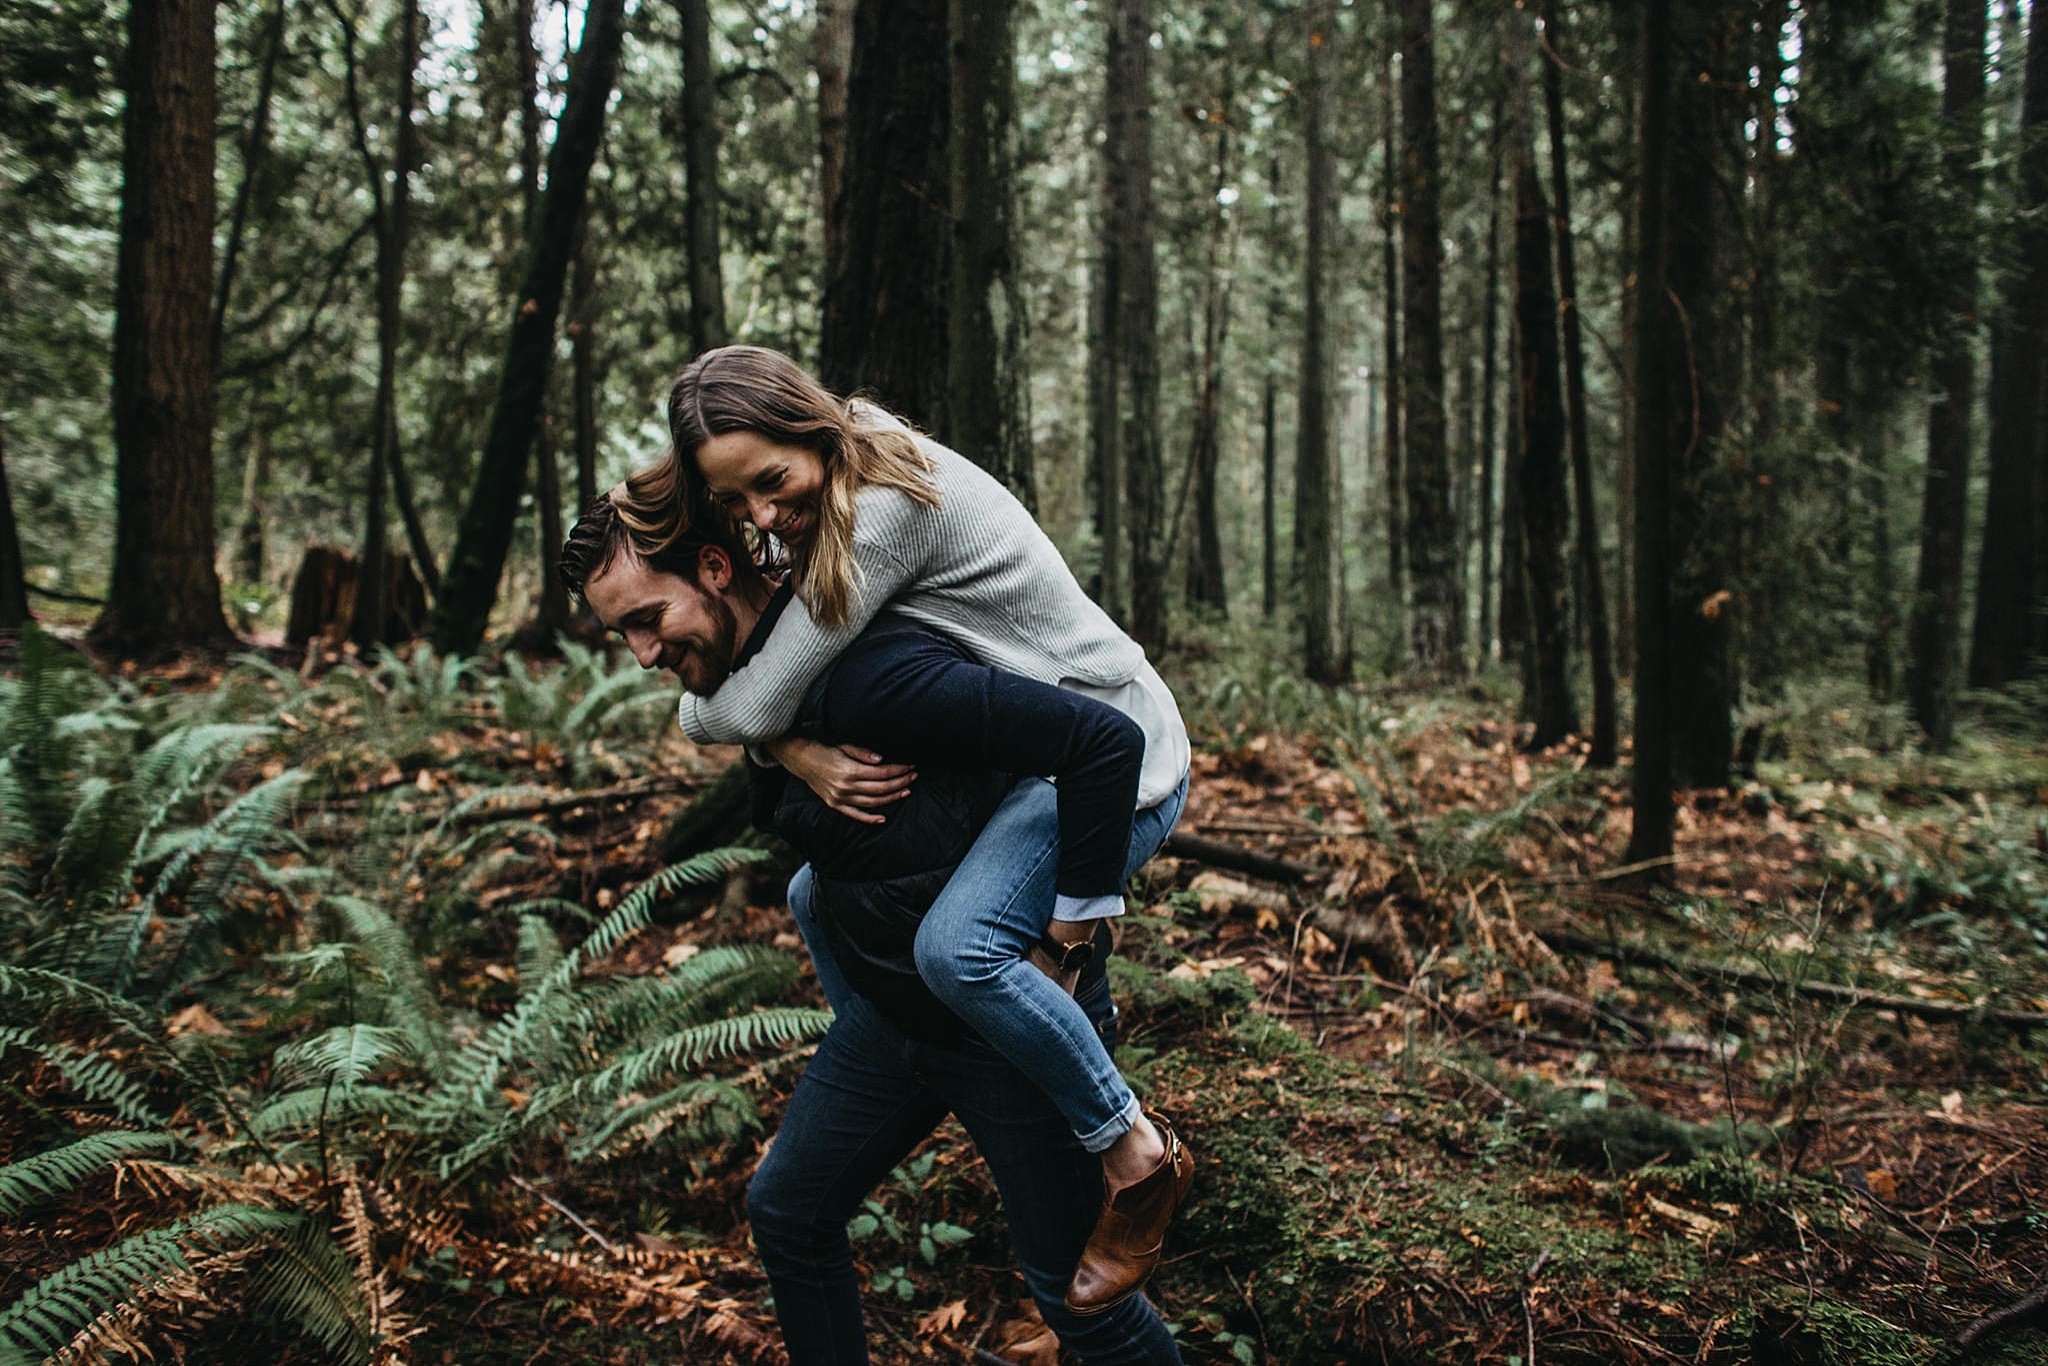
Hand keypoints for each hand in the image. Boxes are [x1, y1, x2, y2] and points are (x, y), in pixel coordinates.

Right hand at [767, 737, 913, 823]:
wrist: (803, 761)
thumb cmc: (826, 751)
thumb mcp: (845, 746)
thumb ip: (864, 754)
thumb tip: (882, 761)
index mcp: (850, 770)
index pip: (882, 772)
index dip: (898, 770)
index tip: (910, 766)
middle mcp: (846, 786)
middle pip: (881, 788)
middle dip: (900, 782)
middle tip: (913, 777)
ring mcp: (840, 798)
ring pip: (873, 802)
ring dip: (891, 798)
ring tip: (905, 791)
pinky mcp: (836, 804)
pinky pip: (856, 814)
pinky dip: (870, 819)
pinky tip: (883, 818)